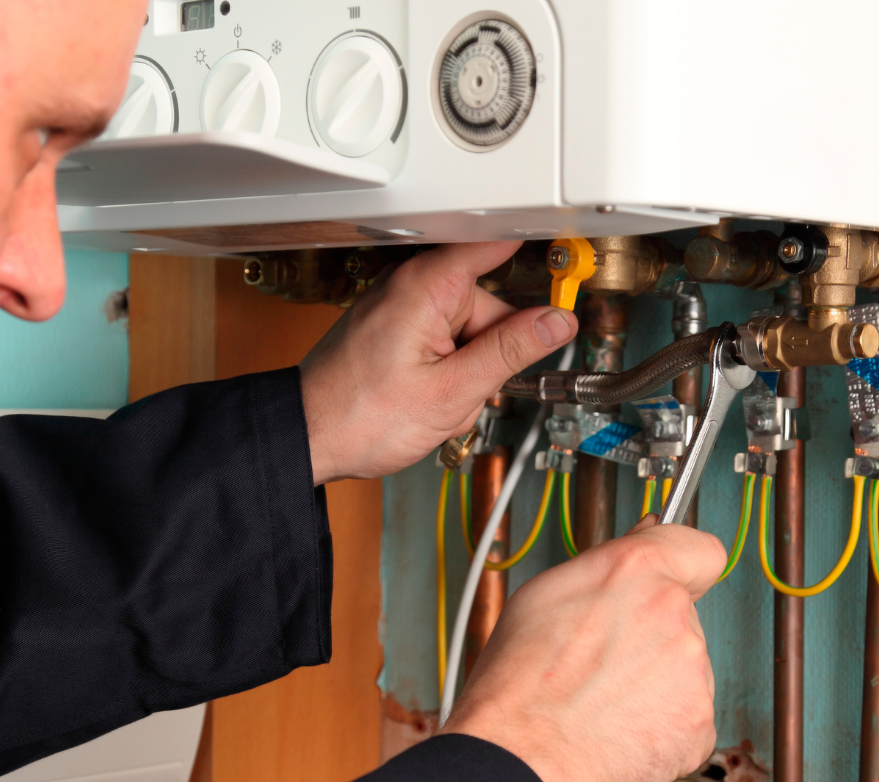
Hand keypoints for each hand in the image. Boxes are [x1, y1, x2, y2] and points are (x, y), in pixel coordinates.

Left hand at [299, 242, 576, 483]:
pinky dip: (445, 374)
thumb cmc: (359, 418)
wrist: (308, 440)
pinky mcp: (394, 331)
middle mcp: (411, 287)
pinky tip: (426, 400)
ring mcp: (401, 309)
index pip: (495, 243)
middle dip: (490, 351)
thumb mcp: (452, 391)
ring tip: (437, 401)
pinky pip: (442, 345)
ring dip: (466, 371)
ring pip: (466, 332)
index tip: (570, 258)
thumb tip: (556, 323)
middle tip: (469, 388)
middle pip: (487, 304)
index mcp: (426, 286)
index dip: (537, 249)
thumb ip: (510, 352)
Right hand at [440, 517, 723, 781]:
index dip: (684, 565)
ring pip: (682, 668)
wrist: (520, 754)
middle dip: (650, 633)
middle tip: (600, 659)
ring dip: (653, 681)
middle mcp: (674, 613)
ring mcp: (694, 671)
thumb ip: (608, 566)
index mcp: (637, 570)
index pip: (701, 550)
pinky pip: (686, 716)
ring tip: (601, 699)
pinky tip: (617, 728)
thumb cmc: (520, 679)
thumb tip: (640, 543)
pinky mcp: (699, 723)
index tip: (673, 578)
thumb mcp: (545, 593)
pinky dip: (660, 724)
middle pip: (683, 616)